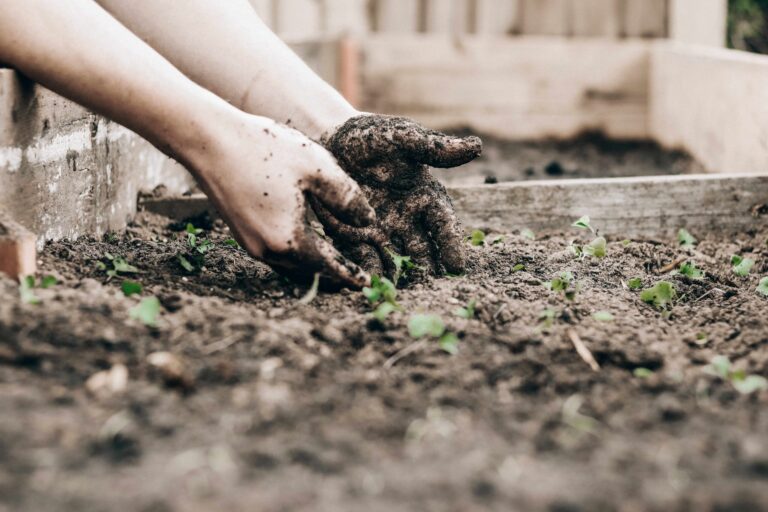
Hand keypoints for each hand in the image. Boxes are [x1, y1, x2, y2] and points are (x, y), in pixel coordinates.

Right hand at [190, 114, 374, 287]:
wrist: (209, 140)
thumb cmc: (264, 149)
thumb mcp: (317, 167)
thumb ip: (347, 197)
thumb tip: (368, 221)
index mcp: (289, 239)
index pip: (328, 266)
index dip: (350, 274)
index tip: (367, 284)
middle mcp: (267, 250)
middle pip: (308, 272)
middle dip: (333, 276)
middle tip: (355, 278)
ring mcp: (250, 243)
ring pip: (290, 266)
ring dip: (313, 268)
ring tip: (335, 265)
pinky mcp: (241, 233)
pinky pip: (276, 254)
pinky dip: (296, 256)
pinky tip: (306, 244)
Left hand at [314, 114, 481, 276]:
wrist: (329, 141)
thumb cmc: (371, 137)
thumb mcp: (402, 138)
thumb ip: (434, 147)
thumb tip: (476, 147)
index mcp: (425, 197)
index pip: (444, 225)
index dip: (451, 245)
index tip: (457, 266)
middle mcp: (408, 220)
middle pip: (423, 251)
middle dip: (428, 271)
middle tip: (432, 290)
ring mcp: (382, 231)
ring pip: (397, 260)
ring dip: (401, 277)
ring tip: (404, 294)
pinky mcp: (355, 238)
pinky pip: (365, 259)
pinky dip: (370, 272)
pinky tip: (372, 285)